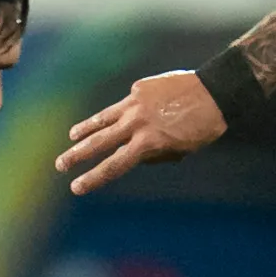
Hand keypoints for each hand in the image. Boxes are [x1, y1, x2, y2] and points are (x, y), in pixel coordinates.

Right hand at [55, 70, 225, 195]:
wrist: (215, 91)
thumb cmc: (202, 127)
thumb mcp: (179, 150)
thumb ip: (153, 154)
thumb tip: (133, 154)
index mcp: (147, 143)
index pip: (113, 166)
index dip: (93, 178)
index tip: (76, 187)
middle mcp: (136, 123)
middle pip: (99, 142)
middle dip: (77, 155)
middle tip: (60, 164)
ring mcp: (135, 103)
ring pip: (103, 118)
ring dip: (85, 129)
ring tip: (72, 137)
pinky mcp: (139, 88)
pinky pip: (126, 104)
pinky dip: (121, 112)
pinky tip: (121, 116)